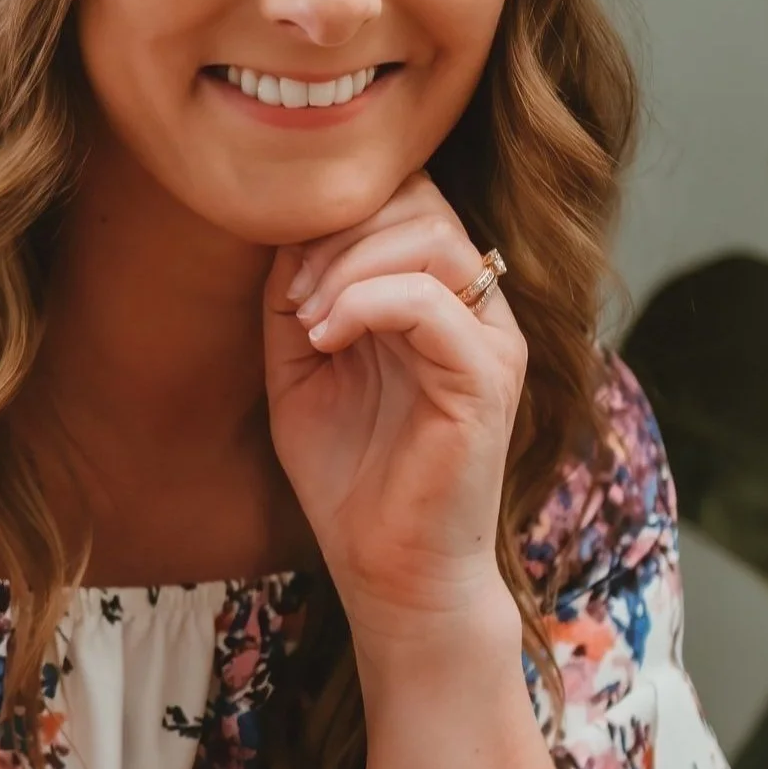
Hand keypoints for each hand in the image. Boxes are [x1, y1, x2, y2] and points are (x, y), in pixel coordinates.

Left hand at [263, 173, 526, 660]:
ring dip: (348, 265)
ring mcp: (487, 338)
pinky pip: (433, 300)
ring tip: (306, 319)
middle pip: (420, 200)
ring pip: (432, 236)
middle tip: (291, 293)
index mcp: (434, 294)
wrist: (390, 572)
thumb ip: (296, 295)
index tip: (283, 271)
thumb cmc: (351, 476)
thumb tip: (279, 227)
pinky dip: (365, 303)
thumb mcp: (300, 367)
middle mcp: (473, 306)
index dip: (336, 210)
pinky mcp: (488, 377)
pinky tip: (325, 339)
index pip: (405, 196)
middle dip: (338, 230)